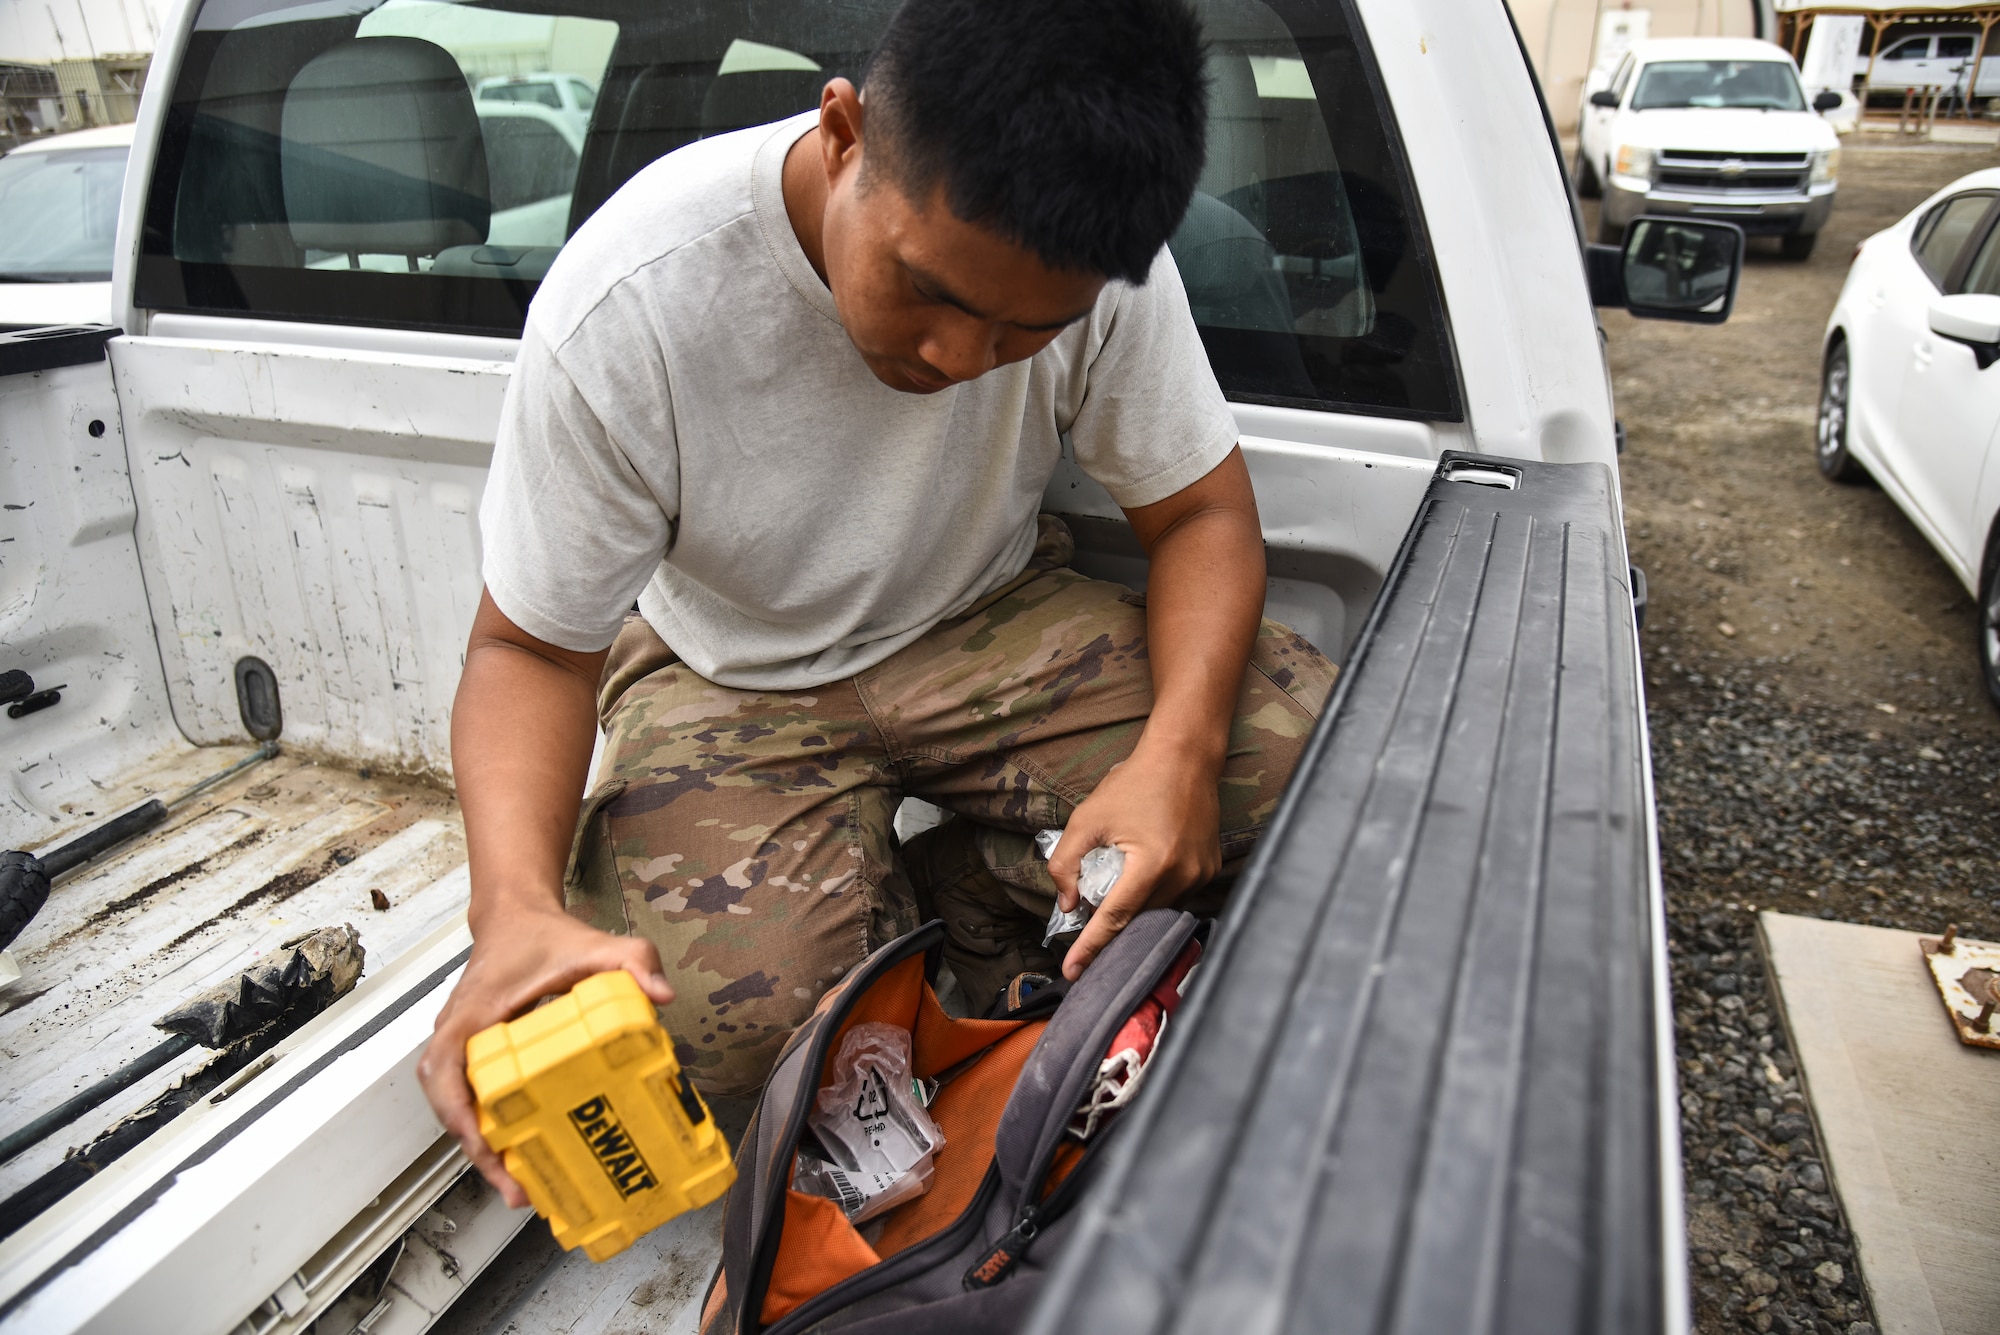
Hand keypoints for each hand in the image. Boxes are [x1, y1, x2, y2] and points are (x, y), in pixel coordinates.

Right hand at [418, 901, 673, 1206]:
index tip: (486, 1147)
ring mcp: (462, 1047)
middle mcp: (457, 1035)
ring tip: (522, 1186)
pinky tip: (525, 1152)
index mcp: (471, 1014)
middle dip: (479, 1152)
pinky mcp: (476, 1055)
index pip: (445, 1073)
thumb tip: (660, 996)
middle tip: (517, 1188)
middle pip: (452, 1106)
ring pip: (461, 1109)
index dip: (460, 1116)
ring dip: (485, 1149)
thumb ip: (632, 961)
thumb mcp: (596, 945)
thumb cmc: (543, 935)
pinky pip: (476, 1100)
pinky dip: (493, 1130)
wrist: (516, 917)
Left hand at [1047, 742, 1221, 980]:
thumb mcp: (1087, 819)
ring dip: (1135, 908)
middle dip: (1111, 925)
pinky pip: (1176, 895)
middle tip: (1086, 924)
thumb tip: (1067, 902)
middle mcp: (1181, 875)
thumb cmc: (1134, 783)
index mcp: (1151, 865)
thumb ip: (1067, 863)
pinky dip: (1155, 894)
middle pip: (1138, 918)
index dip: (1091, 947)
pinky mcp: (1209, 868)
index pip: (1115, 918)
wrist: (1184, 757)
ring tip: (1114, 891)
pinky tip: (1142, 878)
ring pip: (1158, 909)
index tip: (1073, 973)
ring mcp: (1200, 873)